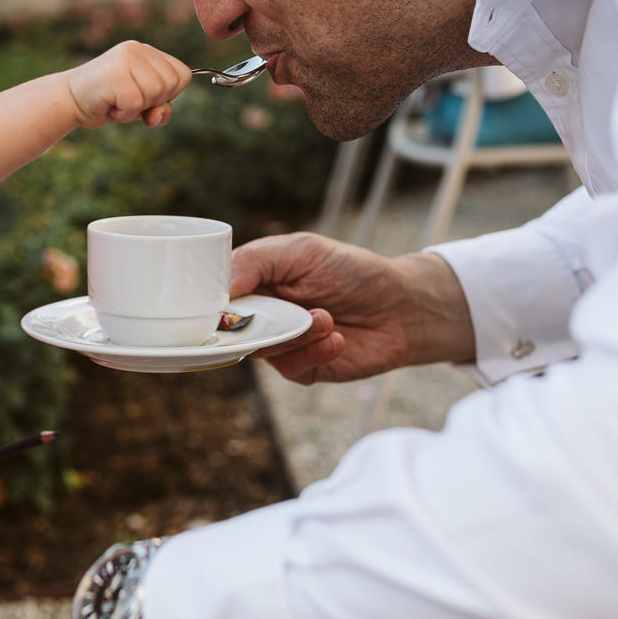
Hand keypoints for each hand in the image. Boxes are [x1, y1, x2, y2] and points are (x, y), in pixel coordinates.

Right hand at [65, 40, 191, 127]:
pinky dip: (123, 113)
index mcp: (147, 52)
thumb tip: (158, 113)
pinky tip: (109, 105)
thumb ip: (160, 109)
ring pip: (155, 93)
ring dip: (136, 108)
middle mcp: (137, 49)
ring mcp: (125, 59)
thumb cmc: (108, 102)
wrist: (70, 101)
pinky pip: (135, 103)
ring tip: (117, 101)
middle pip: (171, 84)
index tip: (145, 96)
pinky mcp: (114, 73)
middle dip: (152, 102)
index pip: (182, 75)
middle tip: (126, 100)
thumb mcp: (142, 105)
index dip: (169, 94)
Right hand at [231, 232, 475, 384]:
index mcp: (255, 281)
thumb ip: (256, 261)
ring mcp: (282, 343)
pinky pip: (291, 368)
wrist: (401, 306)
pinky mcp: (303, 368)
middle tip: (285, 313)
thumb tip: (222, 288)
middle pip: (232, 327)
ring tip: (326, 318)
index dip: (216, 301)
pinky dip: (314, 353)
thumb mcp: (301, 250)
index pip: (216, 295)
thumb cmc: (352, 271)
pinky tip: (336, 338)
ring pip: (262, 350)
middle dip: (260, 321)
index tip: (226, 304)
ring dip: (296, 335)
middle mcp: (262, 314)